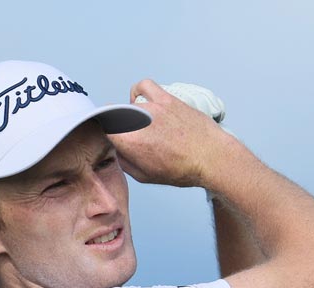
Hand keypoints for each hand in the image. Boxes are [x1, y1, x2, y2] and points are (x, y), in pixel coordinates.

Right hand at [111, 78, 235, 188]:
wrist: (210, 157)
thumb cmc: (183, 169)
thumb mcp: (146, 176)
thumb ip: (125, 162)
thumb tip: (118, 149)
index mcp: (130, 142)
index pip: (103, 128)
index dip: (105, 134)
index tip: (111, 138)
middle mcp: (138, 121)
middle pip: (115, 117)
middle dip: (119, 127)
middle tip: (133, 139)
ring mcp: (152, 107)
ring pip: (129, 105)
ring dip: (131, 115)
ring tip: (145, 127)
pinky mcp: (166, 98)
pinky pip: (143, 86)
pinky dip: (138, 92)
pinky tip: (143, 103)